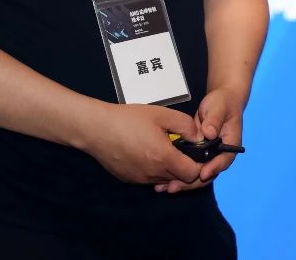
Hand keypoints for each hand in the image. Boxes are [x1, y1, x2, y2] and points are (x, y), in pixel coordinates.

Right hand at [80, 102, 201, 185]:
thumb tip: (199, 137)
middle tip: (184, 149)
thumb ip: (186, 126)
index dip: (198, 164)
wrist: (96, 129)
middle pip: (179, 179)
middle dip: (186, 167)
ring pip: (165, 180)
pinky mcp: (129, 179)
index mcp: (163, 158)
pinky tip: (150, 153)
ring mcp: (140, 179)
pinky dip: (156, 170)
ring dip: (170, 169)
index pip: (192, 174)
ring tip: (166, 149)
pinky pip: (150, 179)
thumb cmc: (129, 119)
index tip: (197, 152)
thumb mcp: (162, 115)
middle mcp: (152, 174)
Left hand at [155, 87, 245, 193]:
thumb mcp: (219, 108)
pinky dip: (176, 174)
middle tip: (175, 186)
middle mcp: (218, 155)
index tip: (202, 174)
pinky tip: (162, 180)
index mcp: (229, 145)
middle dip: (192, 182)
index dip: (213, 168)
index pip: (223, 160)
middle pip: (208, 173)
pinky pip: (188, 167)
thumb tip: (208, 133)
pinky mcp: (196, 154)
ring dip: (182, 183)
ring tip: (164, 188)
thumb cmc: (222, 104)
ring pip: (196, 175)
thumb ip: (214, 120)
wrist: (218, 103)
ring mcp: (207, 156)